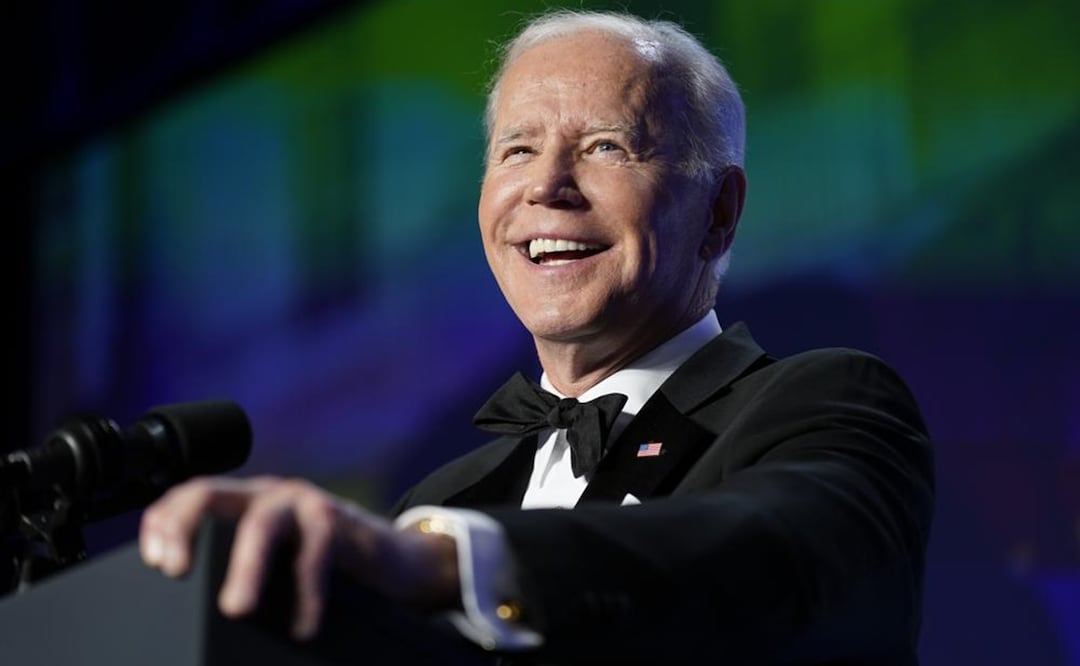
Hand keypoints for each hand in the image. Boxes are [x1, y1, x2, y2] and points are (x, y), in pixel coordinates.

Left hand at [139, 476, 458, 639]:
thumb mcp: (273, 563)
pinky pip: (316, 554)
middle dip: (185, 528)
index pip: (188, 497)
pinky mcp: (337, 520)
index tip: (153, 562)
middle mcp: (266, 495)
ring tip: (235, 608)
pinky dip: (307, 594)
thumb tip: (185, 614)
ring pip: (262, 525)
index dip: (162, 521)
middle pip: (210, 494)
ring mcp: (302, 503)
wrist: (395, 561)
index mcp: (240, 503)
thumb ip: (238, 568)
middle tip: (173, 571)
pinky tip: (304, 626)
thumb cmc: (325, 568)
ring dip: (245, 568)